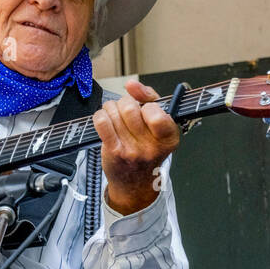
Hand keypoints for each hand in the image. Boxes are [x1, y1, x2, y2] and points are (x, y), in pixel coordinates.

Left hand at [93, 80, 179, 214]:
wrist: (135, 184)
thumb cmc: (147, 150)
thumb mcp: (159, 125)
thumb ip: (149, 98)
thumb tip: (132, 84)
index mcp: (169, 137)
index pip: (155, 112)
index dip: (146, 105)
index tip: (145, 110)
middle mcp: (151, 147)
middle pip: (130, 108)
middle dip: (125, 103)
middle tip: (125, 111)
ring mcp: (131, 151)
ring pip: (114, 112)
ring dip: (111, 109)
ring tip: (115, 117)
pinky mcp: (113, 152)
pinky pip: (102, 122)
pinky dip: (101, 116)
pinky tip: (105, 120)